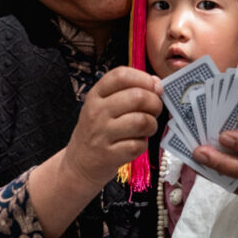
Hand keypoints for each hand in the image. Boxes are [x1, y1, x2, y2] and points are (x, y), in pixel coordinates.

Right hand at [64, 65, 162, 193]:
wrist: (80, 162)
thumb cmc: (99, 130)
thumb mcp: (104, 105)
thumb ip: (129, 91)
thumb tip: (157, 84)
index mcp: (96, 94)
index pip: (121, 75)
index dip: (144, 79)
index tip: (154, 87)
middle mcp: (96, 111)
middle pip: (137, 97)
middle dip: (155, 103)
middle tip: (154, 110)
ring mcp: (101, 134)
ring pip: (141, 121)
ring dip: (152, 124)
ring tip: (147, 128)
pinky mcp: (109, 155)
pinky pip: (138, 144)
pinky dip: (143, 144)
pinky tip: (136, 143)